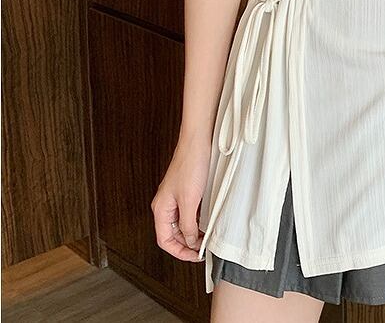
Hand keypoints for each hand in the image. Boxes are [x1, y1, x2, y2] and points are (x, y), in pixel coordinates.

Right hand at [151, 133, 210, 260]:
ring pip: (183, 223)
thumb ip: (188, 224)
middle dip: (188, 243)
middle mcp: (166, 205)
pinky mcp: (188, 190)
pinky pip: (191, 212)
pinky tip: (209, 221)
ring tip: (208, 237)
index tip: (194, 257)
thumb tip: (190, 241)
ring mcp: (177, 197)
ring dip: (194, 232)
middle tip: (204, 249)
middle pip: (173, 233)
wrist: (198, 141)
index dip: (179, 251)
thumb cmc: (191, 164)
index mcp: (161, 209)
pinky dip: (199, 220)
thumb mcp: (190, 200)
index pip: (165, 240)